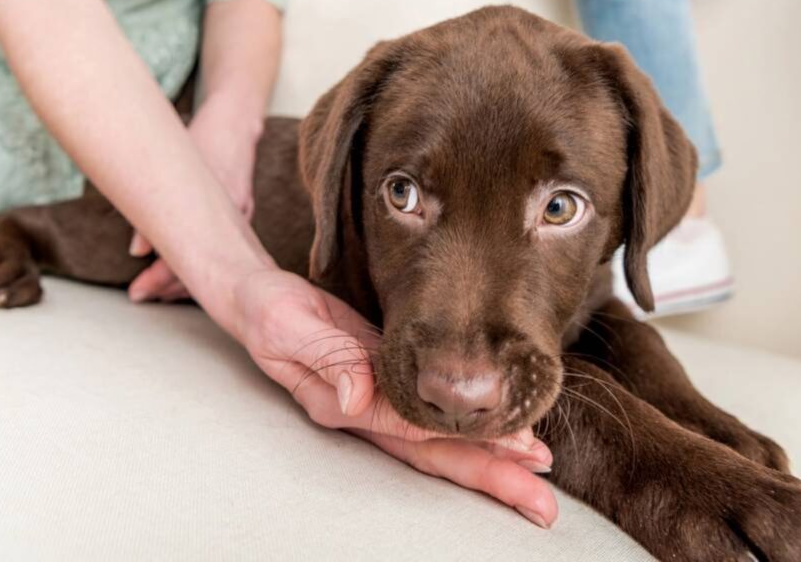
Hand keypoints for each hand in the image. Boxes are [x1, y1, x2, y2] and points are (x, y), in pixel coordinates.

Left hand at [128, 95, 261, 301]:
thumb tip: (137, 252)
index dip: (158, 278)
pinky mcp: (243, 215)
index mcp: (214, 205)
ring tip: (159, 292)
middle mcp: (233, 217)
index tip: (137, 292)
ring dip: (187, 280)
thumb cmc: (202, 138)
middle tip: (140, 296)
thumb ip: (155, 206)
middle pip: (203, 268)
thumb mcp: (171, 164)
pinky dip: (206, 264)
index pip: (184, 256)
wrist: (236, 122)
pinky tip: (190, 272)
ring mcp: (242, 218)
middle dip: (169, 287)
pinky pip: (226, 251)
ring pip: (217, 264)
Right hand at [234, 268, 559, 528]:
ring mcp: (380, 404)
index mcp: (342, 405)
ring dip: (492, 460)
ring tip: (541, 471)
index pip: (412, 429)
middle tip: (542, 501)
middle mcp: (366, 414)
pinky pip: (436, 418)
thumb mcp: (287, 326)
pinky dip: (475, 430)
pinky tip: (510, 435)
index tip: (515, 448)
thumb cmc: (269, 311)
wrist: (258, 299)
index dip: (464, 441)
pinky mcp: (390, 384)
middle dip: (492, 477)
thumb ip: (325, 356)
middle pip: (435, 455)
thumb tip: (357, 395)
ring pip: (441, 443)